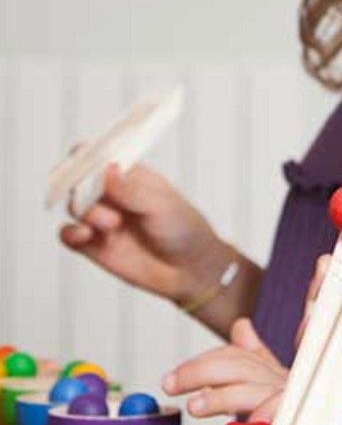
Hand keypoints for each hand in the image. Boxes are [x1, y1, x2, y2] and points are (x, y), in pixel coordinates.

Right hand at [59, 163, 229, 303]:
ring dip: (87, 212)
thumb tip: (109, 168)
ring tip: (113, 223)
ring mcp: (102, 219)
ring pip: (75, 206)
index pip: (100, 156)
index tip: (83, 157)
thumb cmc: (184, 231)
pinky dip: (71, 233)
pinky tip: (86, 235)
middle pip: (79, 179)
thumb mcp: (163, 206)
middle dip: (80, 184)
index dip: (86, 154)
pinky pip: (68, 235)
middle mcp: (112, 195)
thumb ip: (132, 191)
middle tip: (91, 192)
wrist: (189, 269)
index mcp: (130, 176)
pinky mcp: (93, 244)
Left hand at [162, 317, 286, 419]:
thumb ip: (253, 357)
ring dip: (221, 398)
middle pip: (243, 369)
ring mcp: (287, 409)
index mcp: (273, 374)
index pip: (238, 357)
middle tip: (170, 385)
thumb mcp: (270, 381)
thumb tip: (242, 326)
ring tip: (193, 406)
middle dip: (202, 372)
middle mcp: (282, 387)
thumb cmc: (289, 412)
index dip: (204, 362)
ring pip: (253, 395)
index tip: (172, 377)